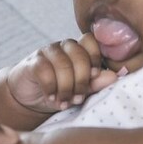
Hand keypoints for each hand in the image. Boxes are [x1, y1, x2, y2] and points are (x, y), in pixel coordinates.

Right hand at [4, 34, 118, 113]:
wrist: (30, 98)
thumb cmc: (59, 91)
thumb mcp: (79, 91)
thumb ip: (95, 84)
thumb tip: (113, 77)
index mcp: (79, 50)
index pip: (90, 41)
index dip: (95, 57)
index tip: (94, 76)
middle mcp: (64, 47)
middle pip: (79, 54)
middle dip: (81, 80)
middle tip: (77, 99)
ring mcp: (47, 52)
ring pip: (62, 63)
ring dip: (65, 88)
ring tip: (64, 102)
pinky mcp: (33, 62)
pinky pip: (44, 70)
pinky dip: (50, 87)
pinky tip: (51, 97)